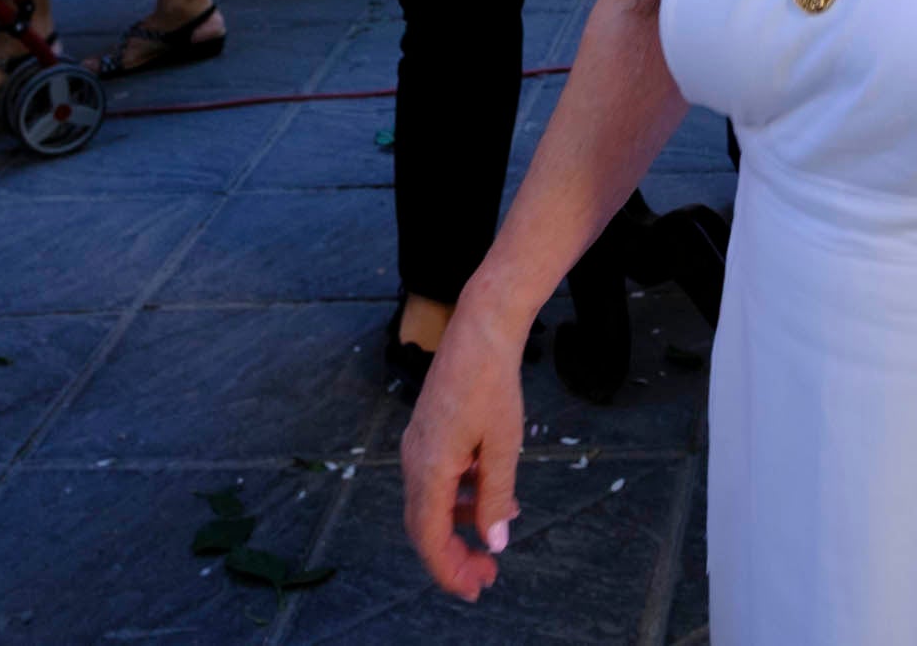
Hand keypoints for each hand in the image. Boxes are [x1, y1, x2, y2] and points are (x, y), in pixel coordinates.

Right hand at [400, 301, 533, 597]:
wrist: (480, 329)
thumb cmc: (493, 383)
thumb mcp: (503, 445)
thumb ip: (496, 497)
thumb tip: (494, 543)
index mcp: (429, 468)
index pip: (429, 537)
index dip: (450, 570)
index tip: (476, 587)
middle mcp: (413, 461)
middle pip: (424, 527)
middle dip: (452, 556)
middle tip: (485, 576)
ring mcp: (416, 446)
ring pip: (429, 505)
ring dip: (457, 528)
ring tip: (492, 540)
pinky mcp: (425, 434)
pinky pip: (435, 481)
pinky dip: (458, 499)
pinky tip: (488, 496)